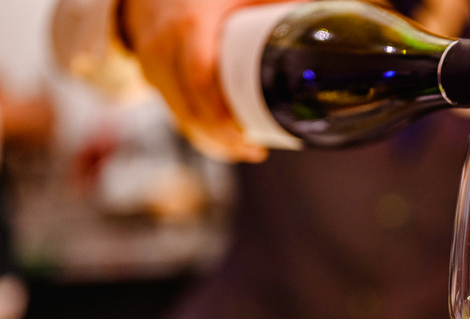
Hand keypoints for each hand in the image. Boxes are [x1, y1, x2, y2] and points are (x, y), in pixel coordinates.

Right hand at [120, 0, 302, 161]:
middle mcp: (164, 47)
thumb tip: (318, 26)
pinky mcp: (152, 77)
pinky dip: (198, 132)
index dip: (220, 115)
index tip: (246, 135)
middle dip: (222, 139)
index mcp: (190, 25)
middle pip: (189, 109)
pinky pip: (174, 112)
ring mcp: (153, 64)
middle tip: (254, 153)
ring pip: (180, 117)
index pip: (201, 80)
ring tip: (244, 151)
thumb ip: (274, 5)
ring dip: (211, 141)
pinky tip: (222, 143)